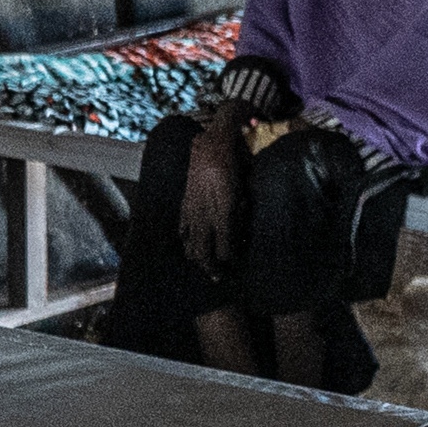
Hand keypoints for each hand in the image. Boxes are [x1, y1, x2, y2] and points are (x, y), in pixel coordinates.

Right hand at [179, 120, 241, 272]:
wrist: (211, 148)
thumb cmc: (233, 168)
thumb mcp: (244, 192)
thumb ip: (242, 214)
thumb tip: (241, 234)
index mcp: (224, 216)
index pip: (225, 251)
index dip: (231, 262)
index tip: (237, 267)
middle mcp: (206, 218)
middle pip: (204, 255)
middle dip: (212, 269)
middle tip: (220, 278)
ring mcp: (192, 213)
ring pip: (191, 246)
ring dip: (198, 259)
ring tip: (206, 268)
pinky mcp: (185, 206)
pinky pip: (182, 230)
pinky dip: (186, 242)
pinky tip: (189, 247)